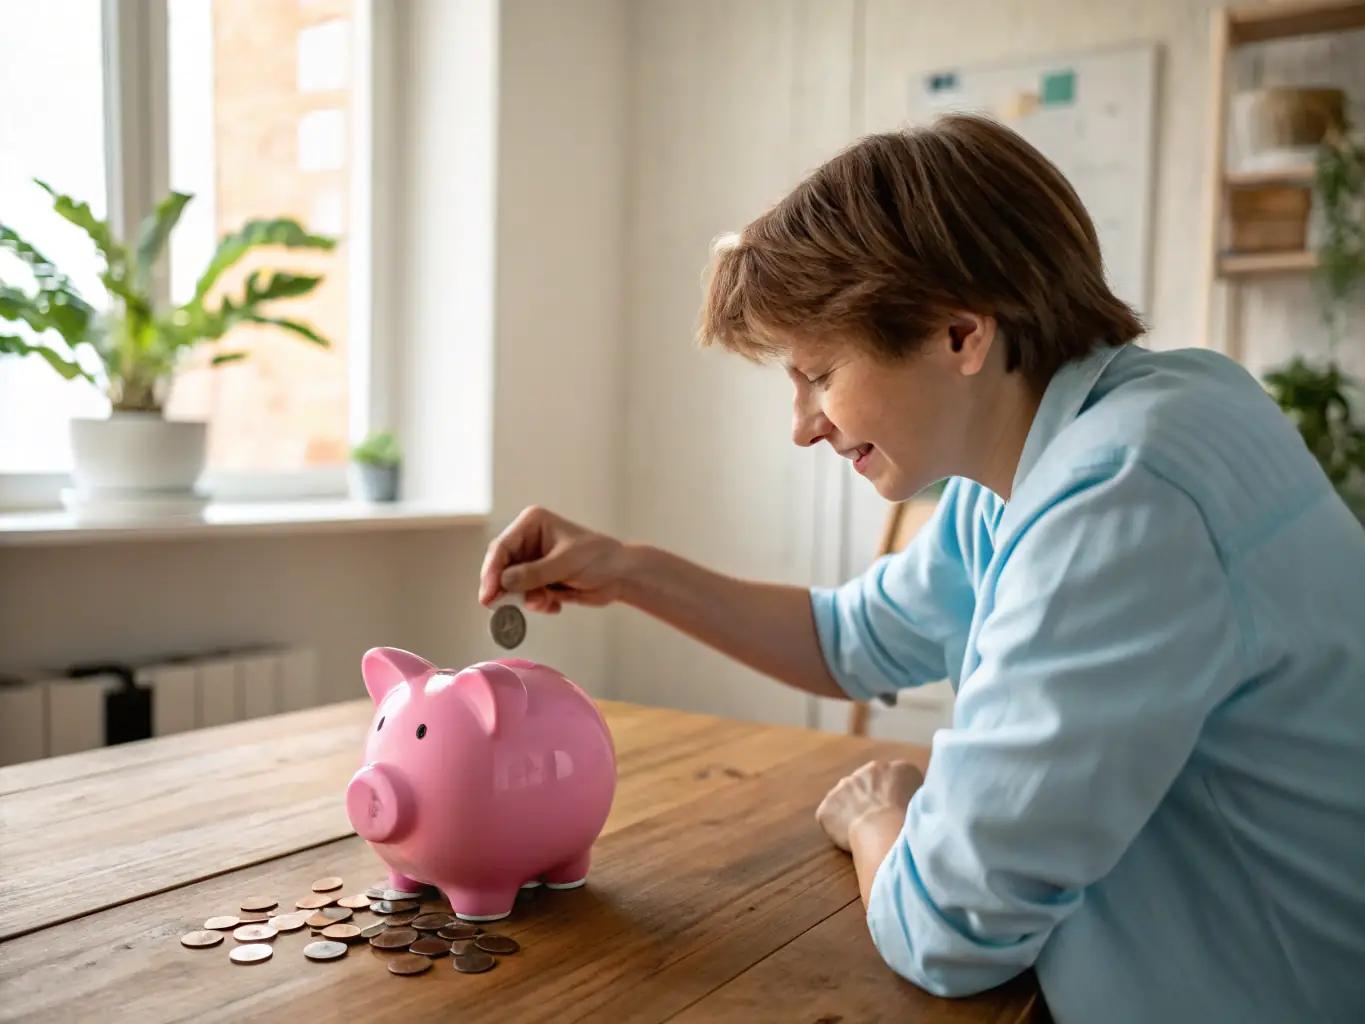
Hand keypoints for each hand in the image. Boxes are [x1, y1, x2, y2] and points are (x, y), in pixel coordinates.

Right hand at [479, 506, 628, 612]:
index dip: (491, 572)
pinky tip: (555, 605)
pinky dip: (537, 603)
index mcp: (531, 523)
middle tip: (502, 609)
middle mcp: (528, 540)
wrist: (621, 575)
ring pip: (512, 585)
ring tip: (546, 602)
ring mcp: (533, 560)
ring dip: (526, 598)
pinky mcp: (539, 579)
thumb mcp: (565, 563)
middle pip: (501, 567)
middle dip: (506, 589)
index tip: (488, 596)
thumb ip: (534, 573)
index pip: (501, 548)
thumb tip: (503, 583)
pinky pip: (525, 595)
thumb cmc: (598, 558)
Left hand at [815, 759, 923, 851]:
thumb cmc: (910, 819)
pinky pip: (832, 817)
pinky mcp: (827, 807)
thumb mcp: (926, 800)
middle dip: (871, 800)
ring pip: (848, 798)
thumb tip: (913, 799)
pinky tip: (850, 838)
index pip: (896, 779)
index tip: (897, 811)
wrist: (883, 829)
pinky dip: (837, 827)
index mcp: (897, 769)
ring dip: (853, 810)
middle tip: (880, 822)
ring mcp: (843, 787)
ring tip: (866, 832)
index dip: (895, 796)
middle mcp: (868, 770)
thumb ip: (916, 794)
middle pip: (869, 784)